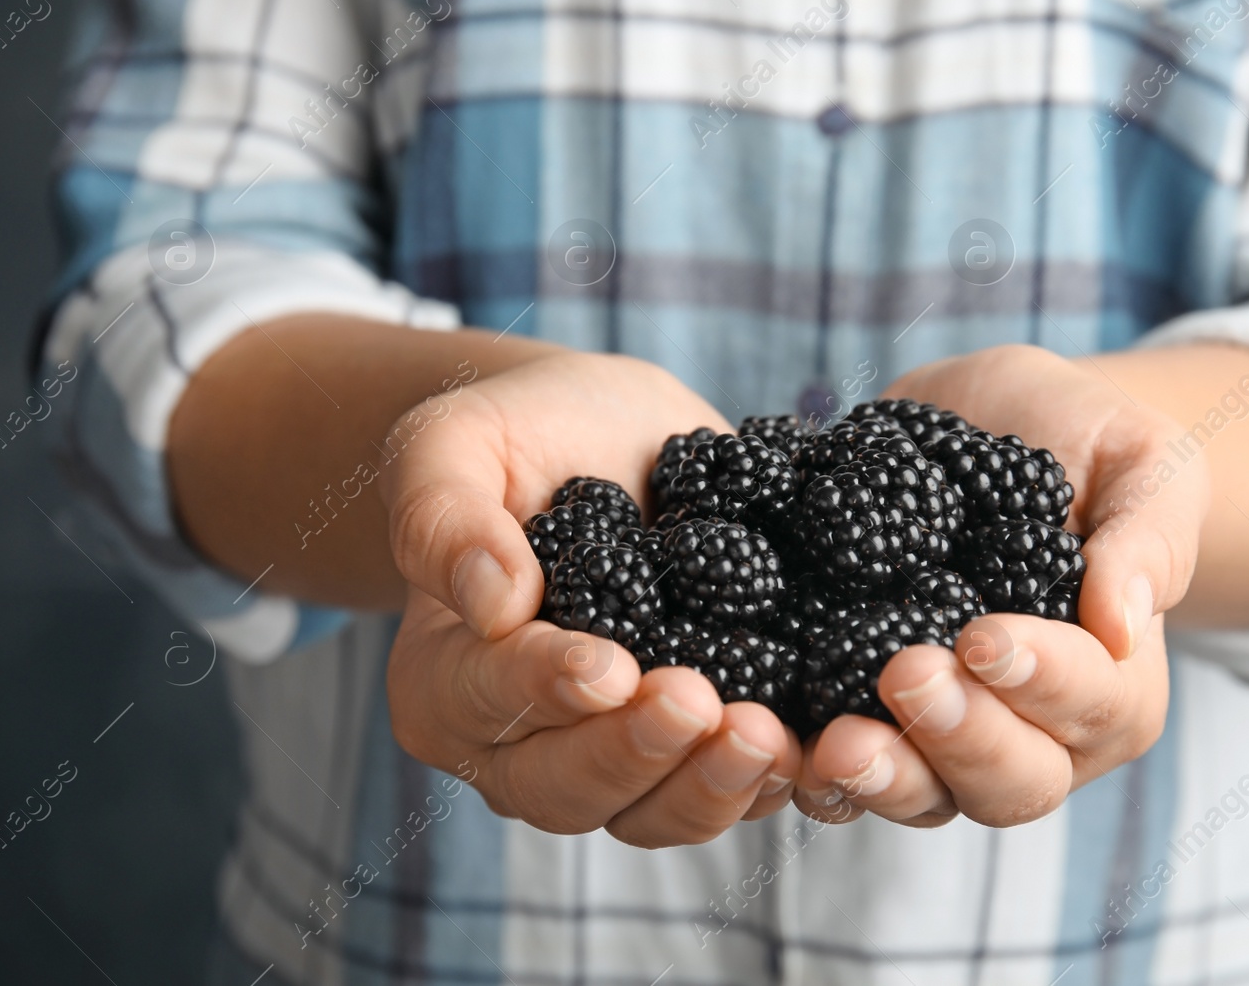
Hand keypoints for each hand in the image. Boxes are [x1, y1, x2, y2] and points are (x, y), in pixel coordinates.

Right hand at [382, 352, 801, 845]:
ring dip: (708, 786)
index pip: (486, 699)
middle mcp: (518, 743)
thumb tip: (493, 603)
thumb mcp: (454, 443)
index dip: (545, 689)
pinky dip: (763, 781)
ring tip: (765, 737)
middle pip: (565, 785)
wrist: (614, 439)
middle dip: (636, 752)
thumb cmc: (520, 435)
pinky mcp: (690, 749)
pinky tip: (806, 745)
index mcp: (444, 679)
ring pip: (648, 813)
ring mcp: (609, 757)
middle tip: (700, 704)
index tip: (608, 667)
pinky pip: (721, 793)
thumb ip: (443, 517)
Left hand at [793, 344, 1207, 827]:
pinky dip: (806, 761)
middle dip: (957, 738)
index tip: (985, 637)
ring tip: (833, 744)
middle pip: (1011, 782)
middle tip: (905, 676)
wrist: (989, 420)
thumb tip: (1124, 623)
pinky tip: (770, 733)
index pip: (1093, 706)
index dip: (1043, 682)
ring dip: (880, 777)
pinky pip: (840, 767)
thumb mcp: (1141, 461)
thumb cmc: (1086, 439)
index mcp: (1115, 684)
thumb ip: (1147, 537)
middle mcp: (1036, 732)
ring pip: (925, 795)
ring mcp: (947, 736)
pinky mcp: (867, 713)